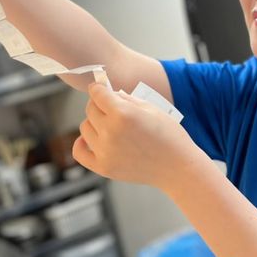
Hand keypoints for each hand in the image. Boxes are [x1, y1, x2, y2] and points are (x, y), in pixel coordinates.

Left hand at [73, 84, 201, 189]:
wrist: (177, 168)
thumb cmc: (169, 136)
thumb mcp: (151, 108)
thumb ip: (125, 97)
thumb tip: (107, 92)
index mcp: (122, 113)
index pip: (96, 93)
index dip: (99, 88)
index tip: (101, 89)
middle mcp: (110, 132)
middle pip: (90, 109)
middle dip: (99, 105)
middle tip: (113, 109)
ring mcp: (105, 151)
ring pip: (85, 128)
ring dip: (95, 124)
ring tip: (112, 127)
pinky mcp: (103, 167)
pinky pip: (79, 150)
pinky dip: (83, 143)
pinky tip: (94, 140)